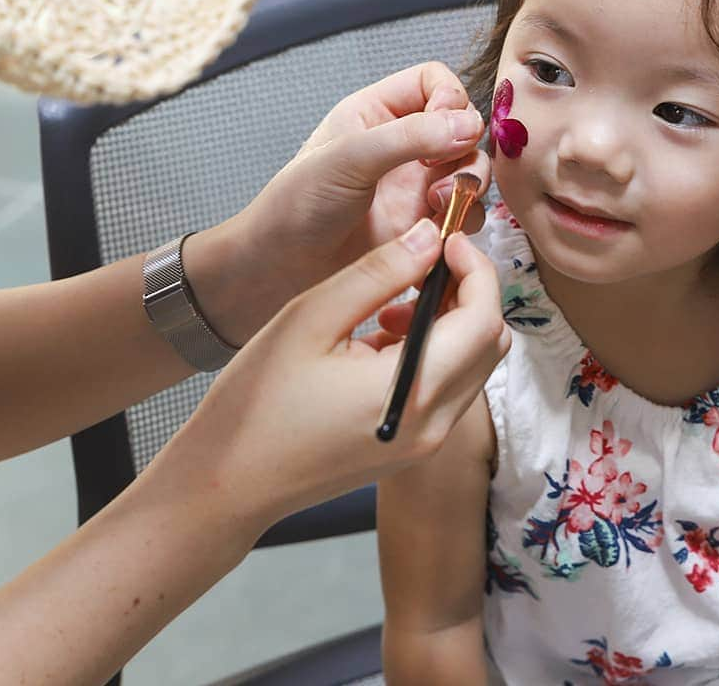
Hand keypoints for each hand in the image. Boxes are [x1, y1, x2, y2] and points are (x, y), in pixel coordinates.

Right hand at [146, 220, 508, 536]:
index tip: (447, 240)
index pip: (484, 320)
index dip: (476, 270)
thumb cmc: (258, 401)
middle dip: (469, 293)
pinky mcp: (411, 447)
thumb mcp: (312, 318)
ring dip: (450, 322)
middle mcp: (433, 424)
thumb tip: (429, 236)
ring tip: (391, 304)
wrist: (229, 482)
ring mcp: (425, 441)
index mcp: (412, 391)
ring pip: (472, 365)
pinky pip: (447, 388)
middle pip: (489, 344)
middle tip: (424, 263)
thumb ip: (379, 273)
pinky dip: (433, 351)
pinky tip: (381, 337)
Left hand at [190, 62, 487, 345]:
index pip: (434, 83)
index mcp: (377, 113)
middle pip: (463, 127)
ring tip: (435, 203)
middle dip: (465, 147)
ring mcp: (416, 187)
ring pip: (471, 171)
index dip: (449, 98)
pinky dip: (462, 221)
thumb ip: (410, 137)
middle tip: (441, 171)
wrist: (279, 272)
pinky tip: (435, 232)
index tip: (446, 124)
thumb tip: (467, 124)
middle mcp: (403, 147)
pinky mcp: (424, 227)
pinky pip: (465, 215)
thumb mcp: (349, 158)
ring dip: (468, 185)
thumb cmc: (296, 207)